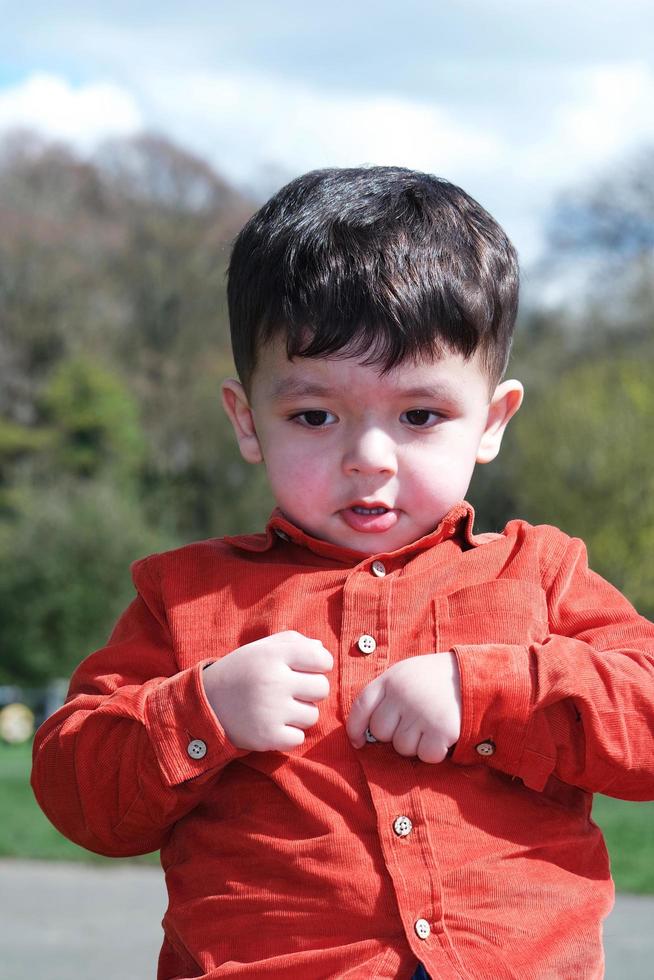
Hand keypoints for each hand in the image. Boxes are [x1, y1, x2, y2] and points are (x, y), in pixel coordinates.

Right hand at [202, 631, 332, 751]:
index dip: (319, 665)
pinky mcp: (267, 736)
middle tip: (290, 692)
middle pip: (322, 688)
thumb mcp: (261, 648)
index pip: (322, 658)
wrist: (205, 704)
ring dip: (299, 714)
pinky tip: (272, 725)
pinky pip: (299, 739)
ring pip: (312, 715)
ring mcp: (271, 710)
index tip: (304, 669)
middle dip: (310, 691)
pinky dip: (288, 735)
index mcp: (273, 655)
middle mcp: (273, 680)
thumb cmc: (241, 672)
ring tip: (278, 709)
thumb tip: (321, 648)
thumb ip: (292, 641)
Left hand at [346, 653, 460, 762]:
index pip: (361, 706)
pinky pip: (426, 755)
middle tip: (414, 722)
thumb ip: (384, 695)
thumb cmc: (433, 680)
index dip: (355, 727)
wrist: (473, 676)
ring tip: (430, 724)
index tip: (358, 741)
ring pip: (403, 747)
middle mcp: (403, 695)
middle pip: (381, 732)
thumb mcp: (405, 674)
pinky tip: (442, 734)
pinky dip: (434, 751)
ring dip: (416, 743)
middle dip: (394, 734)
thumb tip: (362, 733)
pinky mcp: (441, 730)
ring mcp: (421, 713)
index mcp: (391, 679)